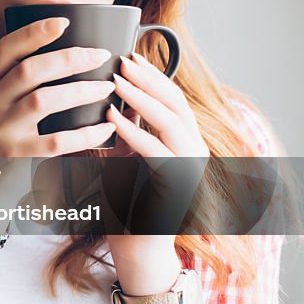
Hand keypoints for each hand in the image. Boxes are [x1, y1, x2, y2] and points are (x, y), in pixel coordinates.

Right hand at [0, 17, 117, 157]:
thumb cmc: (0, 132)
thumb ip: (18, 78)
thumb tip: (67, 47)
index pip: (5, 49)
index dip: (34, 32)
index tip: (63, 21)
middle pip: (29, 71)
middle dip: (68, 58)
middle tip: (99, 55)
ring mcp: (2, 129)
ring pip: (43, 100)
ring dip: (80, 90)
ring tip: (106, 87)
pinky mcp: (18, 155)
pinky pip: (58, 141)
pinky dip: (86, 133)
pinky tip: (105, 126)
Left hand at [105, 52, 207, 262]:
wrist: (136, 248)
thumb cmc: (127, 203)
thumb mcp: (125, 157)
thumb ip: (126, 131)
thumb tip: (110, 98)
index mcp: (182, 141)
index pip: (171, 98)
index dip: (151, 75)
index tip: (128, 55)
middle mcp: (192, 150)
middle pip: (175, 103)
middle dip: (147, 79)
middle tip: (121, 60)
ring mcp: (189, 167)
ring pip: (171, 122)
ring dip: (141, 99)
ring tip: (115, 82)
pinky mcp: (178, 185)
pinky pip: (157, 151)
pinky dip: (134, 132)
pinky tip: (113, 118)